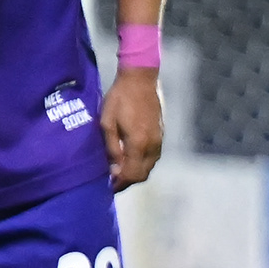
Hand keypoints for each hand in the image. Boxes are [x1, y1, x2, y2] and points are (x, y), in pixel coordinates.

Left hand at [102, 65, 164, 189]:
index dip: (120, 183)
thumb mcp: (107, 122)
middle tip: (112, 182)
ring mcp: (159, 140)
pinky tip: (129, 160)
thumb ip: (111, 147)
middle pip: (143, 174)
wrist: (140, 81)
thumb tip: (114, 169)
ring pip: (149, 167)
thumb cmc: (119, 99)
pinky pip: (153, 157)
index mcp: (138, 143)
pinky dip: (142, 164)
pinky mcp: (161, 135)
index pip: (132, 174)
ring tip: (119, 172)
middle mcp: (152, 145)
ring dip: (135, 173)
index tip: (108, 187)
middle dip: (127, 181)